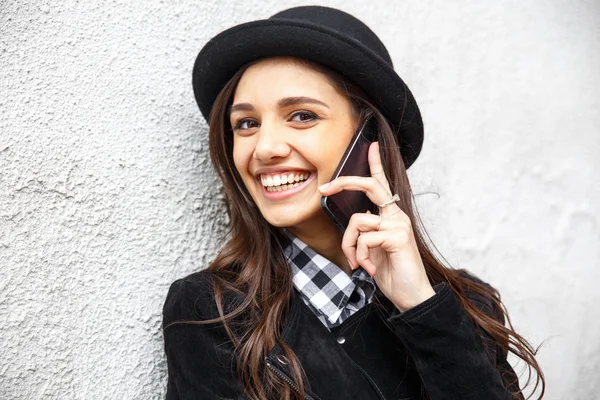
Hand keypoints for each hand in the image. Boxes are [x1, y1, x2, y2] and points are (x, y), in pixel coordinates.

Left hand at [318, 142, 434, 311]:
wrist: (411, 296)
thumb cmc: (392, 273)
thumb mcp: (373, 250)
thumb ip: (365, 234)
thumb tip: (352, 227)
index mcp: (391, 216)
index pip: (383, 184)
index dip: (376, 164)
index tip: (370, 146)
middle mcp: (397, 215)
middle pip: (369, 186)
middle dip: (344, 182)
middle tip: (324, 188)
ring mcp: (399, 224)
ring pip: (357, 221)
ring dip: (350, 246)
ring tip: (358, 263)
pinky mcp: (398, 236)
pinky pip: (364, 238)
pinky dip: (361, 256)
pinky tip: (370, 269)